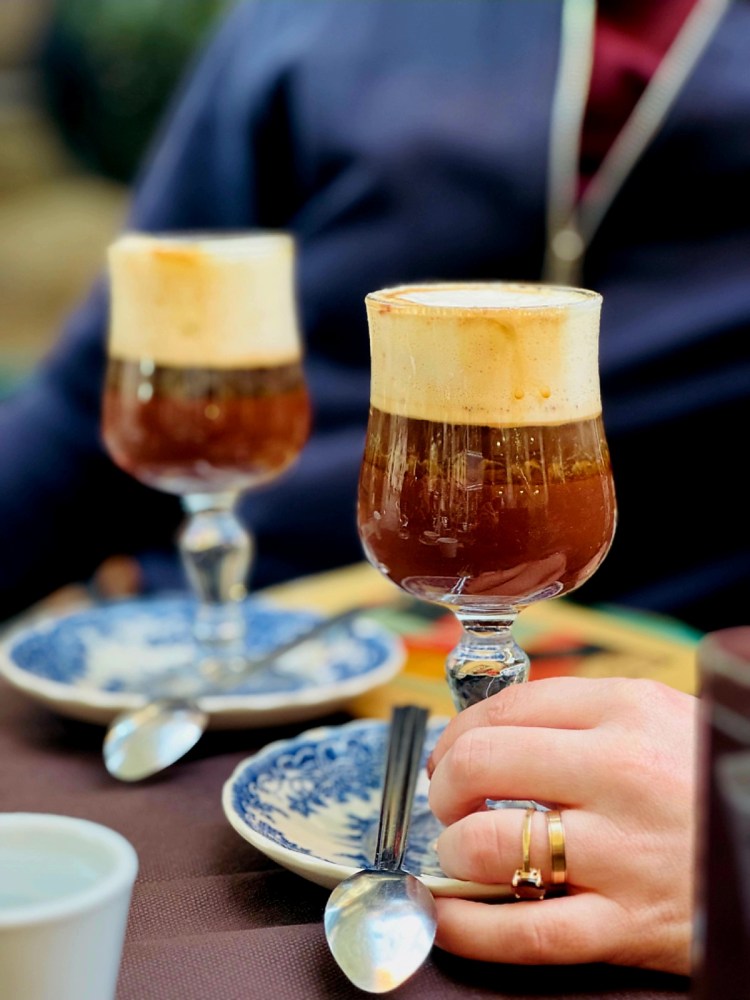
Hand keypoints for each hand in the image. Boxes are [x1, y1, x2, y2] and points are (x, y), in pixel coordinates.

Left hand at [427, 676, 696, 974]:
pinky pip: (525, 933)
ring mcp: (623, 852)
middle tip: (448, 801)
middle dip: (443, 786)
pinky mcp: (628, 925)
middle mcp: (620, 773)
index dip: (456, 732)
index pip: (504, 707)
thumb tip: (496, 728)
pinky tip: (448, 916)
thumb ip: (584, 714)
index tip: (448, 753)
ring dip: (454, 852)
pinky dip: (469, 928)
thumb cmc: (710, 778)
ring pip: (490, 844)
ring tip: (463, 853)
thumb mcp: (662, 716)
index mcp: (626, 710)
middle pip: (482, 764)